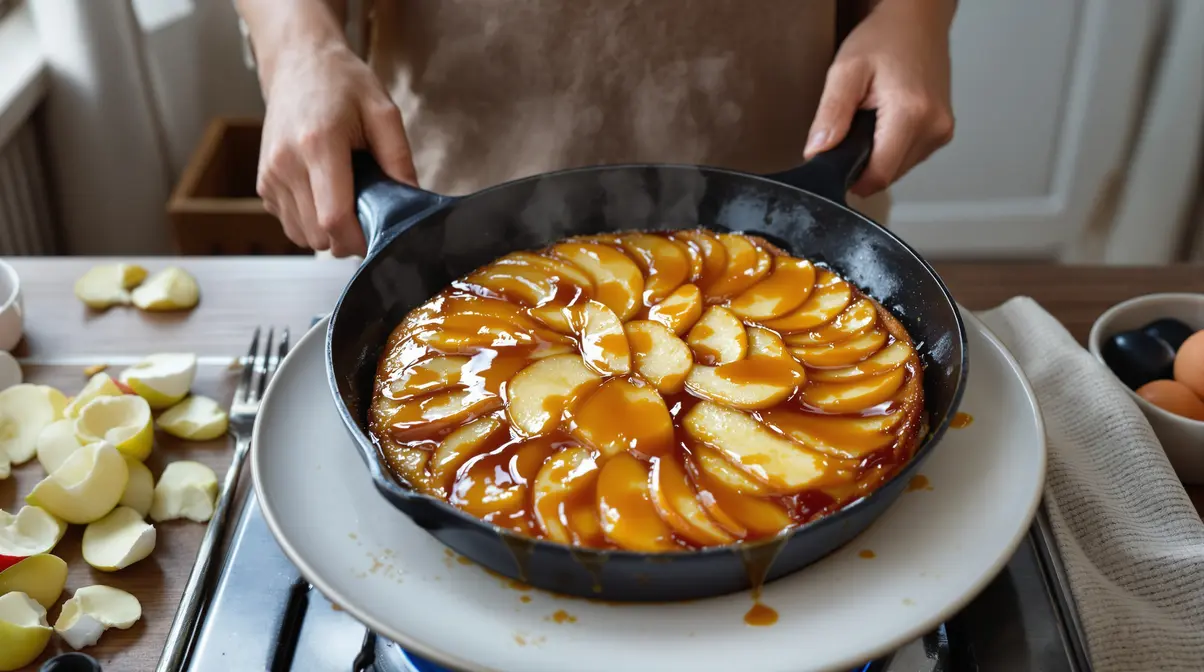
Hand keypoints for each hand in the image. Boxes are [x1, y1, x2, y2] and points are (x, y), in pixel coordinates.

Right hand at [257, 43, 416, 256]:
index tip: (379, 237)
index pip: (333, 219)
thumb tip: (411, 202)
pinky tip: (325, 196)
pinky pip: (290, 225)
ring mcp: (270, 176)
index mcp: (318, 144)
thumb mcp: (383, 112)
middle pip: (319, 235)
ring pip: (303, 237)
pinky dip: (310, 223)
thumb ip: (398, 159)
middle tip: (368, 215)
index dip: (359, 240)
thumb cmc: (342, 83)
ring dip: (329, 233)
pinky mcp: (263, 184)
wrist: (298, 64)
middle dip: (348, 238)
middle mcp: (286, 164)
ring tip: (346, 201)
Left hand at [804, 0, 955, 196]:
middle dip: (864, 161)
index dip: (852, 178)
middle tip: (852, 127)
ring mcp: (942, 131)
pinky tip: (884, 122)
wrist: (917, 20)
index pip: (879, 175)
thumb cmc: (885, 38)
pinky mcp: (942, 130)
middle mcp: (934, 127)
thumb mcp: (845, 71)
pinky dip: (892, 146)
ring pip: (899, 169)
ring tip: (870, 119)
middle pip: (889, 175)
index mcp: (911, 114)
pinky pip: (910, 156)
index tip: (835, 163)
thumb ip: (830, 115)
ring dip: (878, 155)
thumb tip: (817, 152)